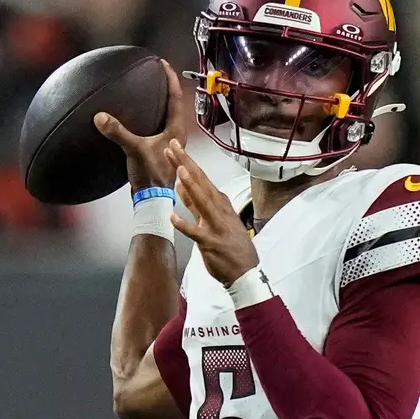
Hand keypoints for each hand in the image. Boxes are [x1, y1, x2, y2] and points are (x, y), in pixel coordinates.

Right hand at [94, 60, 185, 193]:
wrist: (153, 199)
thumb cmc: (151, 175)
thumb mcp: (134, 150)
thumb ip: (118, 132)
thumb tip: (100, 117)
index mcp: (176, 130)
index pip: (176, 97)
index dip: (171, 79)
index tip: (164, 64)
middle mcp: (176, 135)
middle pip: (174, 105)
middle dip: (166, 88)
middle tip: (157, 73)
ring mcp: (169, 144)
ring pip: (166, 117)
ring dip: (159, 103)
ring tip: (149, 91)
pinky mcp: (160, 152)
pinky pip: (157, 128)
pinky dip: (150, 118)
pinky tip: (139, 119)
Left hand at [164, 139, 258, 285]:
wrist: (246, 272)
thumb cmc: (231, 246)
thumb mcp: (216, 219)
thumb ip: (196, 204)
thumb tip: (181, 185)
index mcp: (220, 205)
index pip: (202, 179)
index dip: (188, 162)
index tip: (176, 147)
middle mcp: (218, 211)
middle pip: (201, 183)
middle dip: (186, 164)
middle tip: (173, 146)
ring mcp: (215, 226)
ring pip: (202, 202)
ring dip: (191, 186)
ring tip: (180, 170)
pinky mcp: (210, 243)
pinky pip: (195, 232)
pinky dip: (183, 225)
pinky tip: (172, 217)